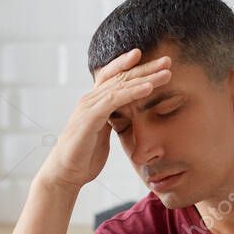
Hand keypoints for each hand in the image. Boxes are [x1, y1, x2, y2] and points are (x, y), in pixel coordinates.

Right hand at [35, 48, 171, 191]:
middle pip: (121, 76)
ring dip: (145, 78)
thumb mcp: (103, 133)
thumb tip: (126, 115)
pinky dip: (133, 92)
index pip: (115, 77)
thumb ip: (112, 119)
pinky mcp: (90, 117)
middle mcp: (91, 99)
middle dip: (145, 68)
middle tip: (168, 60)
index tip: (156, 63)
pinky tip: (148, 88)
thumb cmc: (84, 156)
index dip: (133, 67)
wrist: (65, 173)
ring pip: (121, 85)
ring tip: (166, 72)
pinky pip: (114, 100)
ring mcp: (89, 106)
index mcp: (95, 102)